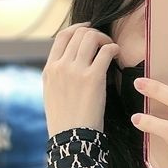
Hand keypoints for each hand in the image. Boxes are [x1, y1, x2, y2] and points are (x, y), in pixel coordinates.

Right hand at [43, 21, 119, 135]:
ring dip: (105, 39)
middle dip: (94, 33)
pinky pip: (106, 51)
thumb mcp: (52, 95)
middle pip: (78, 33)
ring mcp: (75, 70)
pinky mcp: (93, 78)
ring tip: (112, 49)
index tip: (89, 30)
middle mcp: (60, 66)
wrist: (71, 139)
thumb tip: (73, 64)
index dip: (78, 28)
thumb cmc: (65, 122)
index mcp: (49, 69)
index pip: (62, 36)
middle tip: (104, 43)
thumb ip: (59, 76)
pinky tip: (117, 55)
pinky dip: (114, 48)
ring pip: (91, 37)